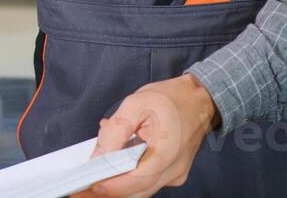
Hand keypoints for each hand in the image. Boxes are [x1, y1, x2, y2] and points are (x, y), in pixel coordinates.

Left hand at [69, 72, 219, 197]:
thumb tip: (99, 155)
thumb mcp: (136, 104)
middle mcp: (172, 171)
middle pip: (135, 192)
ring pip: (141, 190)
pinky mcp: (174, 174)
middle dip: (108, 189)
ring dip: (119, 182)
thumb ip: (116, 131)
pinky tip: (121, 160)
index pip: (131, 183)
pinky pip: (148, 182)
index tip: (85, 186)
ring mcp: (175, 175)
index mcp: (165, 154)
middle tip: (85, 183)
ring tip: (100, 168)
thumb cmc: (172, 99)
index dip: (106, 187)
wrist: (201, 100)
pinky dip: (131, 175)